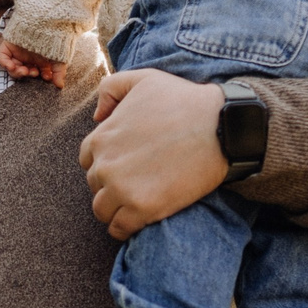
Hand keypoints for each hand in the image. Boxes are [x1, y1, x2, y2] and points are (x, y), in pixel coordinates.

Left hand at [0, 41, 65, 86]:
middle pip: (23, 72)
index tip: (46, 77)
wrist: (44, 22)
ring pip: (13, 68)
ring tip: (24, 71)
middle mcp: (27, 58)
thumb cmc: (53, 39)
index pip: (37, 73)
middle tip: (34, 73)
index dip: (41, 77)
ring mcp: (17, 52)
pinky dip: (6, 64)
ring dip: (18, 72)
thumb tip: (60, 86)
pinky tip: (12, 67)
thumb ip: (59, 72)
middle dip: (28, 75)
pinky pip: (3, 58)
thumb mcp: (58, 57)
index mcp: (38, 60)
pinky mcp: (8, 47)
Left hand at [80, 68, 226, 239]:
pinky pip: (119, 229)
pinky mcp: (142, 209)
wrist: (220, 127)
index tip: (126, 164)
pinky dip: (125, 227)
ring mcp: (122, 189)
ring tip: (136, 203)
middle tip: (137, 181)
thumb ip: (111, 88)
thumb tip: (97, 116)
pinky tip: (140, 218)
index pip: (87, 161)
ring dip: (115, 208)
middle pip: (95, 185)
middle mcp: (105, 165)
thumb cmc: (184, 100)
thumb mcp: (143, 78)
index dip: (106, 162)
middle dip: (111, 184)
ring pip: (102, 210)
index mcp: (101, 138)